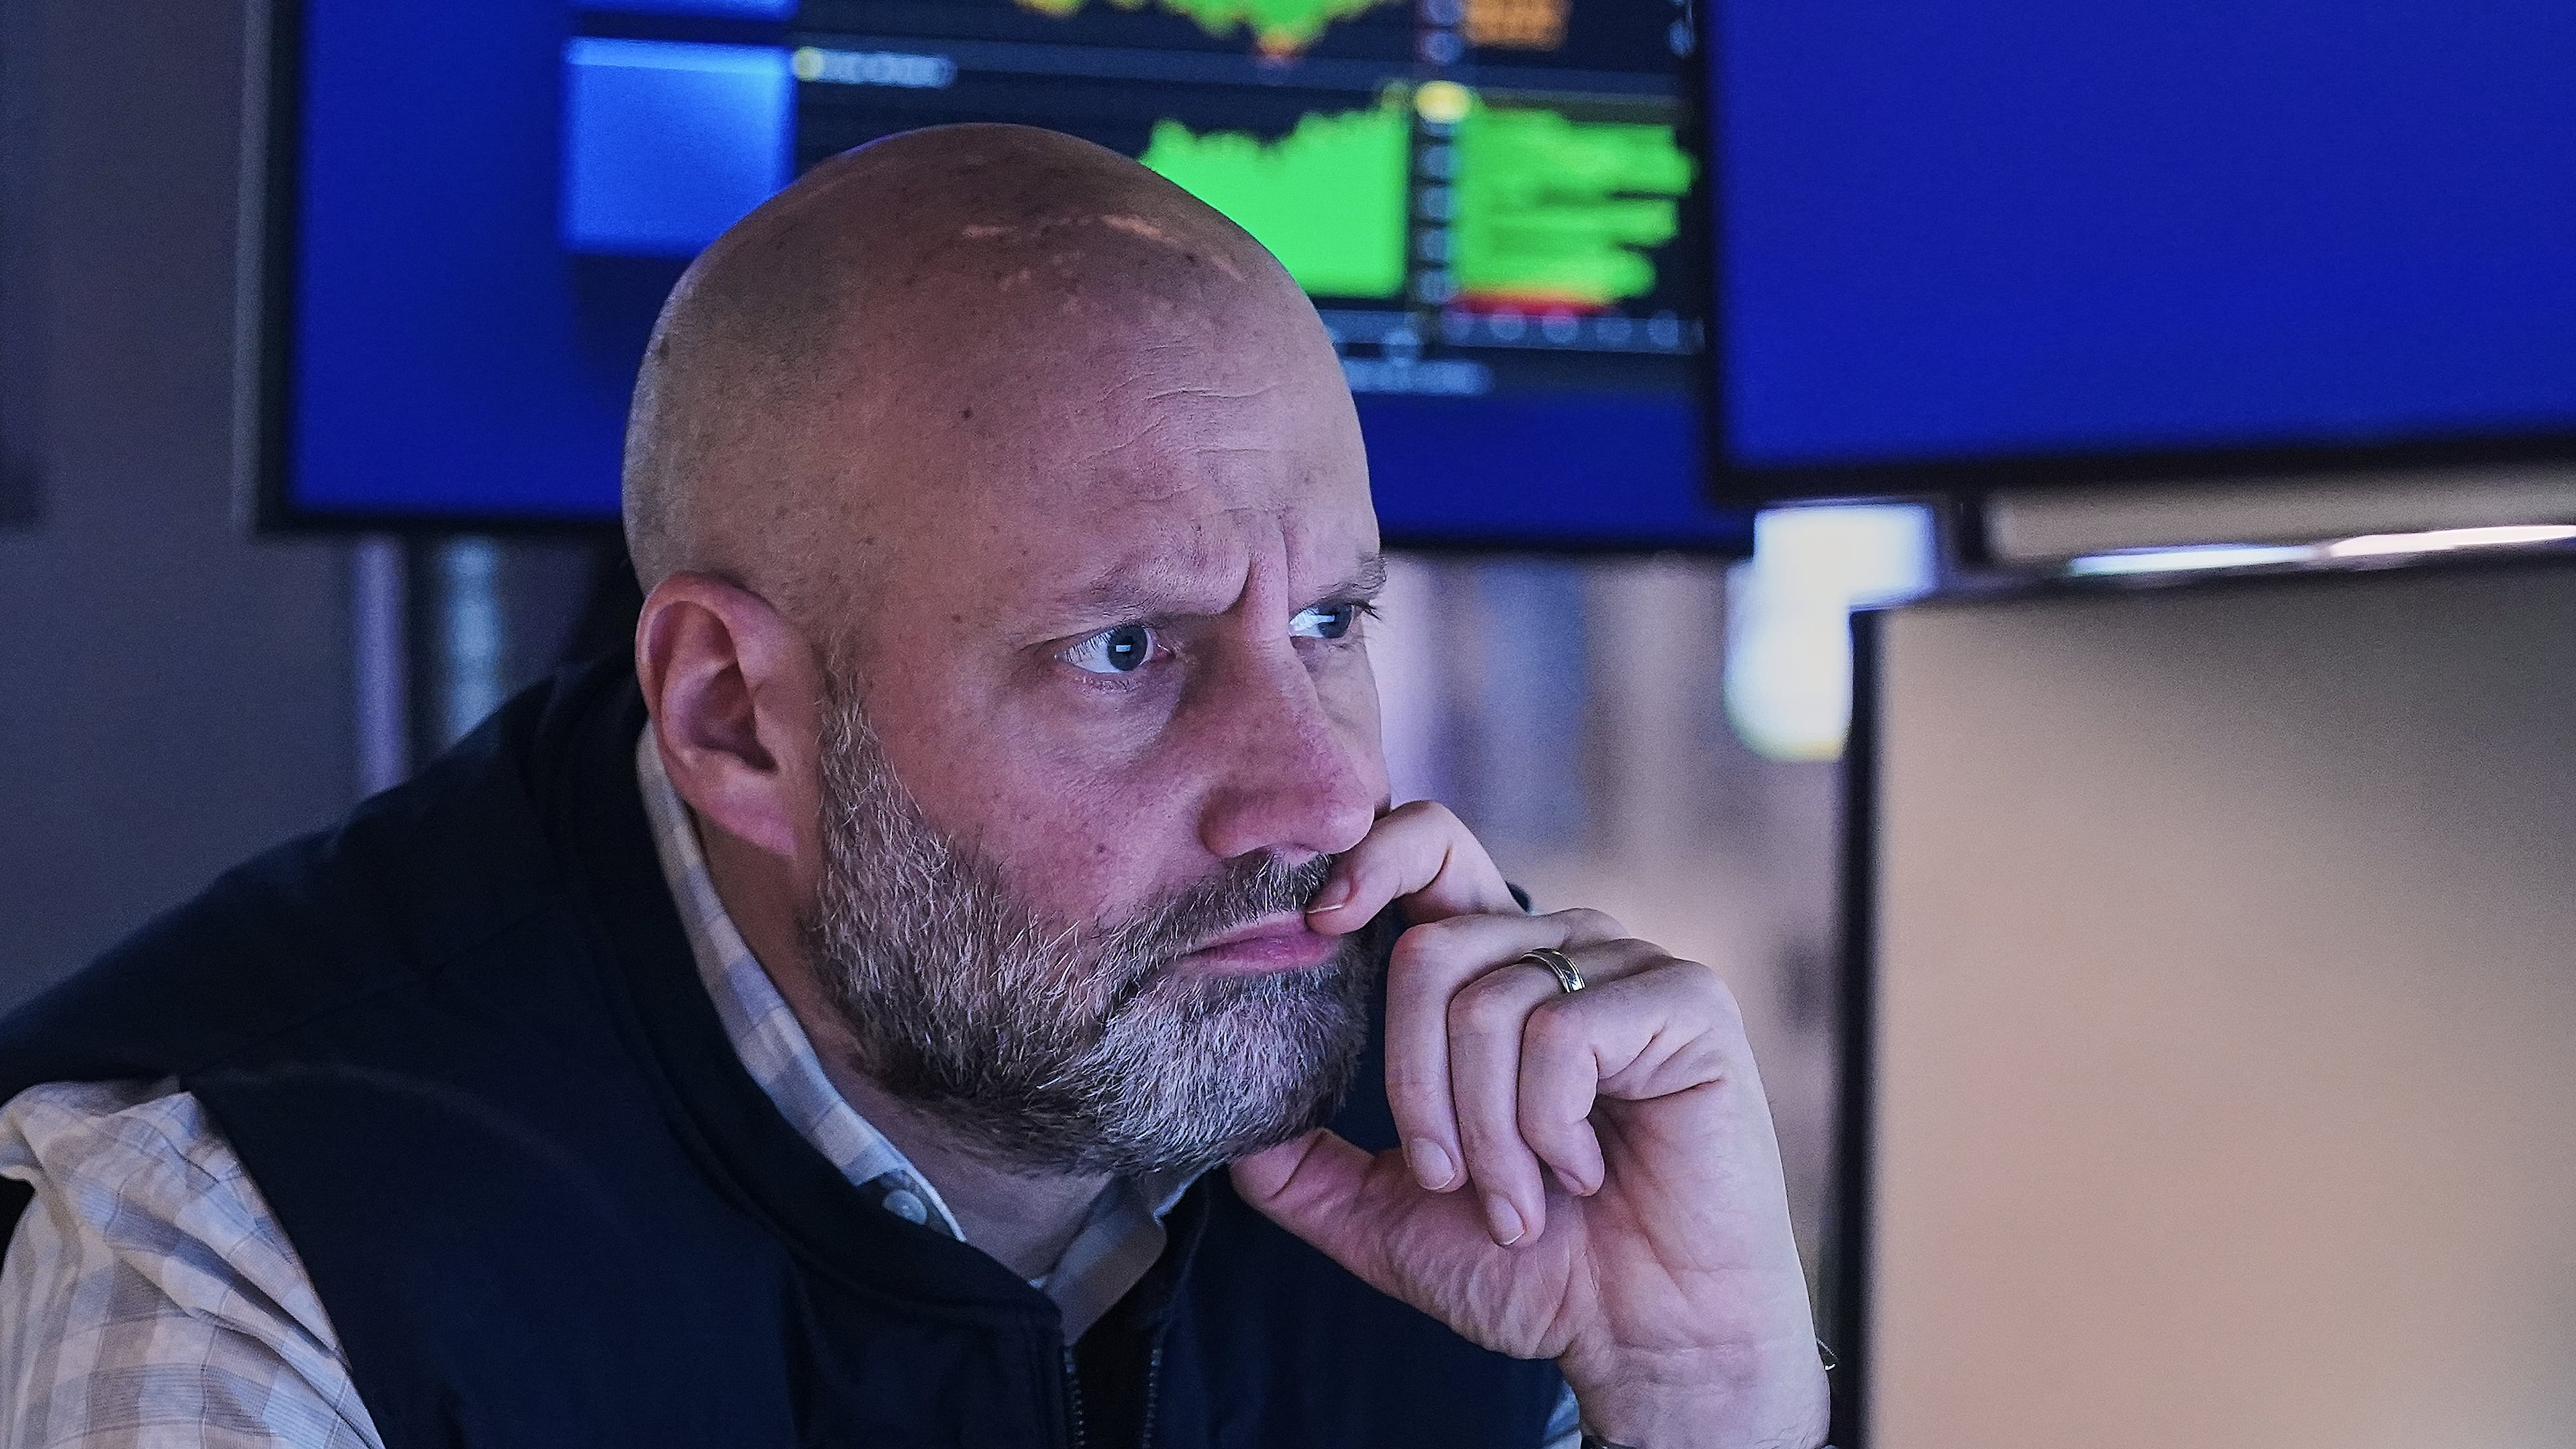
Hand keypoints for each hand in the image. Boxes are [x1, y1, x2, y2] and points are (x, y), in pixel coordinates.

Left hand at [1230, 802, 1827, 1448]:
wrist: (1647, 1340)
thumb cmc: (1536, 1270)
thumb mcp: (1389, 1217)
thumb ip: (1303, 1169)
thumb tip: (1226, 1125)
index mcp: (1495, 967)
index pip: (1427, 848)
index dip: (1366, 859)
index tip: (1317, 920)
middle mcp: (1561, 945)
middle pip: (1428, 952)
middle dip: (1415, 1089)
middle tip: (1450, 1180)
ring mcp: (1628, 967)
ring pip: (1488, 1005)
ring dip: (1487, 1135)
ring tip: (1523, 1202)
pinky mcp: (1685, 1003)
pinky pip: (1561, 1034)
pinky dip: (1549, 1128)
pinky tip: (1584, 1173)